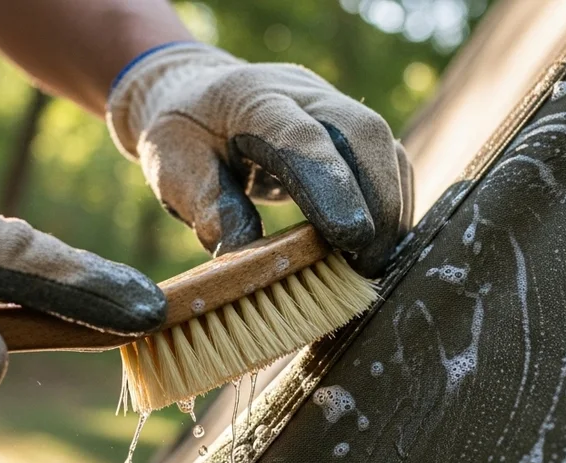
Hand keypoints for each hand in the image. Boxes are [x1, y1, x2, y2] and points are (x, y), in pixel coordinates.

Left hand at [107, 43, 413, 275]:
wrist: (197, 92)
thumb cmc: (184, 133)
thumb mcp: (174, 167)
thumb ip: (209, 206)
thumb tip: (246, 258)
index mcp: (252, 99)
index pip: (302, 137)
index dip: (331, 186)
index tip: (350, 239)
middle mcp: (303, 92)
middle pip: (362, 134)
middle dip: (377, 204)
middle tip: (366, 267)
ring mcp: (333, 104)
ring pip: (384, 147)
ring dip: (389, 209)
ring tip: (372, 264)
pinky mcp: (350, 127)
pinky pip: (387, 160)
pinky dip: (391, 203)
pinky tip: (379, 243)